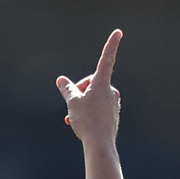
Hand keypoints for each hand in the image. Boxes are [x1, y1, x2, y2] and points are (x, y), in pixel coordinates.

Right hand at [56, 29, 122, 144]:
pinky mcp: (112, 116)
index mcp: (102, 83)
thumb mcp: (72, 102)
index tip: (119, 32)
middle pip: (92, 83)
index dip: (111, 44)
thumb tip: (60, 80)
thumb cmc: (87, 121)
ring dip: (81, 104)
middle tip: (71, 104)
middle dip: (80, 91)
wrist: (100, 146)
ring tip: (72, 117)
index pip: (107, 58)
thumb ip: (67, 89)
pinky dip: (88, 113)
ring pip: (93, 98)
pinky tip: (79, 123)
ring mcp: (112, 104)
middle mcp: (111, 92)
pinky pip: (97, 109)